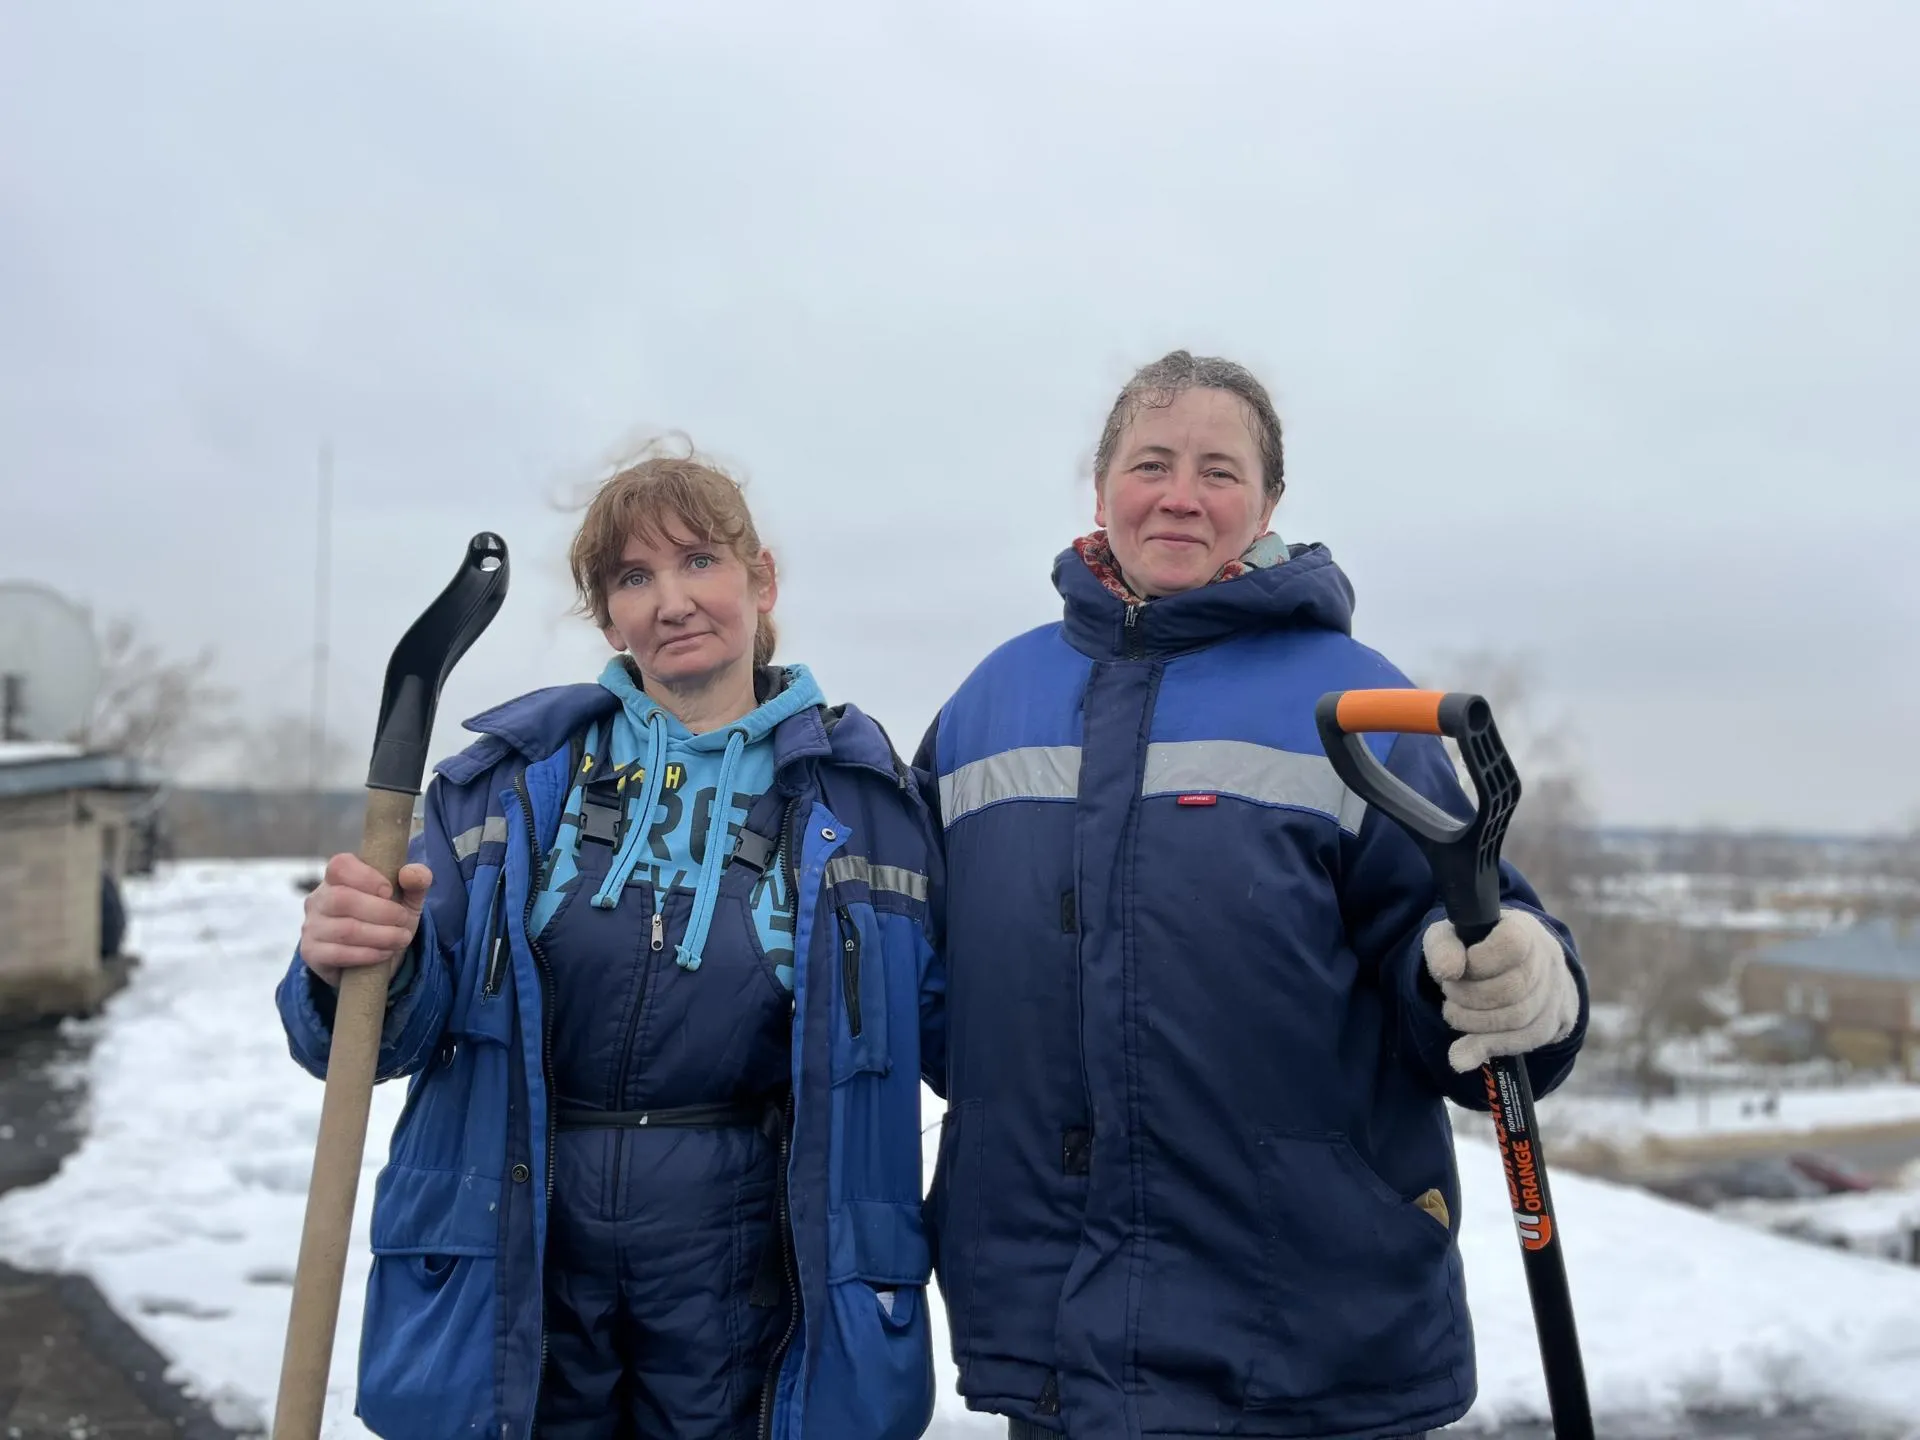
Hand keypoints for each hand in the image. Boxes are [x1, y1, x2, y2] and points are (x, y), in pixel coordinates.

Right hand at [300, 853, 431, 987]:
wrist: (373, 962)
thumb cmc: (387, 921)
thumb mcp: (408, 899)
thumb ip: (416, 881)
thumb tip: (412, 873)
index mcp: (337, 878)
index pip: (340, 866)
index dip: (367, 877)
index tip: (389, 891)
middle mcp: (319, 899)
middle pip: (342, 899)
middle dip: (381, 911)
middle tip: (402, 920)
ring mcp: (312, 926)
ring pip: (344, 929)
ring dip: (381, 936)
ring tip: (401, 939)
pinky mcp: (312, 953)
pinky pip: (338, 953)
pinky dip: (368, 954)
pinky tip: (384, 953)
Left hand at [1422, 909, 1577, 1072]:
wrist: (1512, 964)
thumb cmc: (1476, 946)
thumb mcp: (1451, 936)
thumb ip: (1442, 946)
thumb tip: (1447, 971)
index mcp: (1524, 929)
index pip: (1512, 944)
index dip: (1479, 962)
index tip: (1457, 969)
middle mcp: (1547, 959)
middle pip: (1513, 988)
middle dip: (1469, 997)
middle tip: (1449, 994)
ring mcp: (1554, 992)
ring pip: (1518, 1018)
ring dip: (1474, 1023)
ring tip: (1453, 1013)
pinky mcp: (1552, 1022)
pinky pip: (1524, 1041)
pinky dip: (1488, 1047)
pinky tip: (1463, 1053)